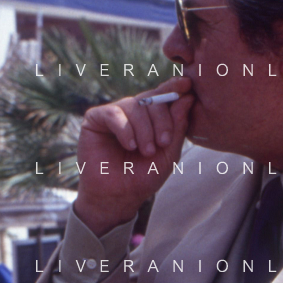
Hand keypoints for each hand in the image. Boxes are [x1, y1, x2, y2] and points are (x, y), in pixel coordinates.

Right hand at [74, 77, 194, 234]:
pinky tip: (130, 146)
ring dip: (144, 130)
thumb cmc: (143, 177)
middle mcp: (133, 112)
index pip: (163, 96)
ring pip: (134, 105)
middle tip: (163, 143)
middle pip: (152, 99)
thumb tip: (187, 96)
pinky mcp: (95, 119)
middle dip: (162, 120)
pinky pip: (113, 113)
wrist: (118, 197)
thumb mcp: (168, 153)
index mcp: (151, 118)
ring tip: (146, 151)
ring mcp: (114, 114)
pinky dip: (125, 129)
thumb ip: (178, 126)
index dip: (174, 88)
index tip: (187, 85)